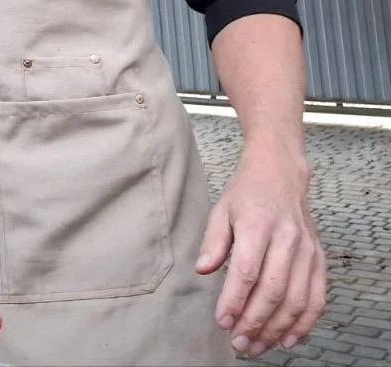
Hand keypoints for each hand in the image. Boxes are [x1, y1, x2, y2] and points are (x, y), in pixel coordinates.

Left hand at [196, 148, 324, 357]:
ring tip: (257, 347)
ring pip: (296, 299)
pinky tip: (288, 340)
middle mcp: (287, 239)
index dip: (235, 299)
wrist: (280, 176)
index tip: (222, 322)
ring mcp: (307, 251)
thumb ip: (212, 242)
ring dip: (277, 329)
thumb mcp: (220, 211)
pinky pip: (317, 298)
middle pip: (273, 290)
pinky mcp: (319, 260)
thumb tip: (202, 270)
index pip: (247, 270)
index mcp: (258, 224)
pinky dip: (305, 323)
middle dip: (254, 321)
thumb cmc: (245, 196)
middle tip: (238, 343)